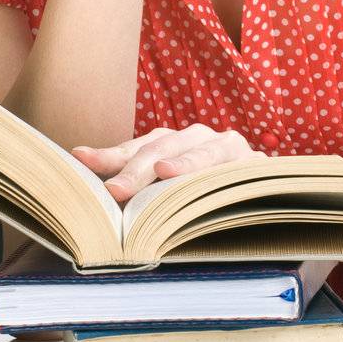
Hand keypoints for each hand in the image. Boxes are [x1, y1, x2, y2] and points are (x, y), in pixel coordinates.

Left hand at [72, 124, 262, 203]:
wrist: (263, 200)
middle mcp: (194, 137)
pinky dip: (218, 170)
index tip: (80, 158)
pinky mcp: (252, 161)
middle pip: (160, 148)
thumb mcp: (167, 197)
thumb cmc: (203, 202)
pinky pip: (233, 165)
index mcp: (169, 143)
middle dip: (136, 169)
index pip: (133, 148)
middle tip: (115, 190)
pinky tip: (208, 181)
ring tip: (162, 173)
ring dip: (181, 162)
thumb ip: (138, 197)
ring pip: (198, 150)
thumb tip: (97, 204)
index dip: (108, 155)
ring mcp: (225, 145)